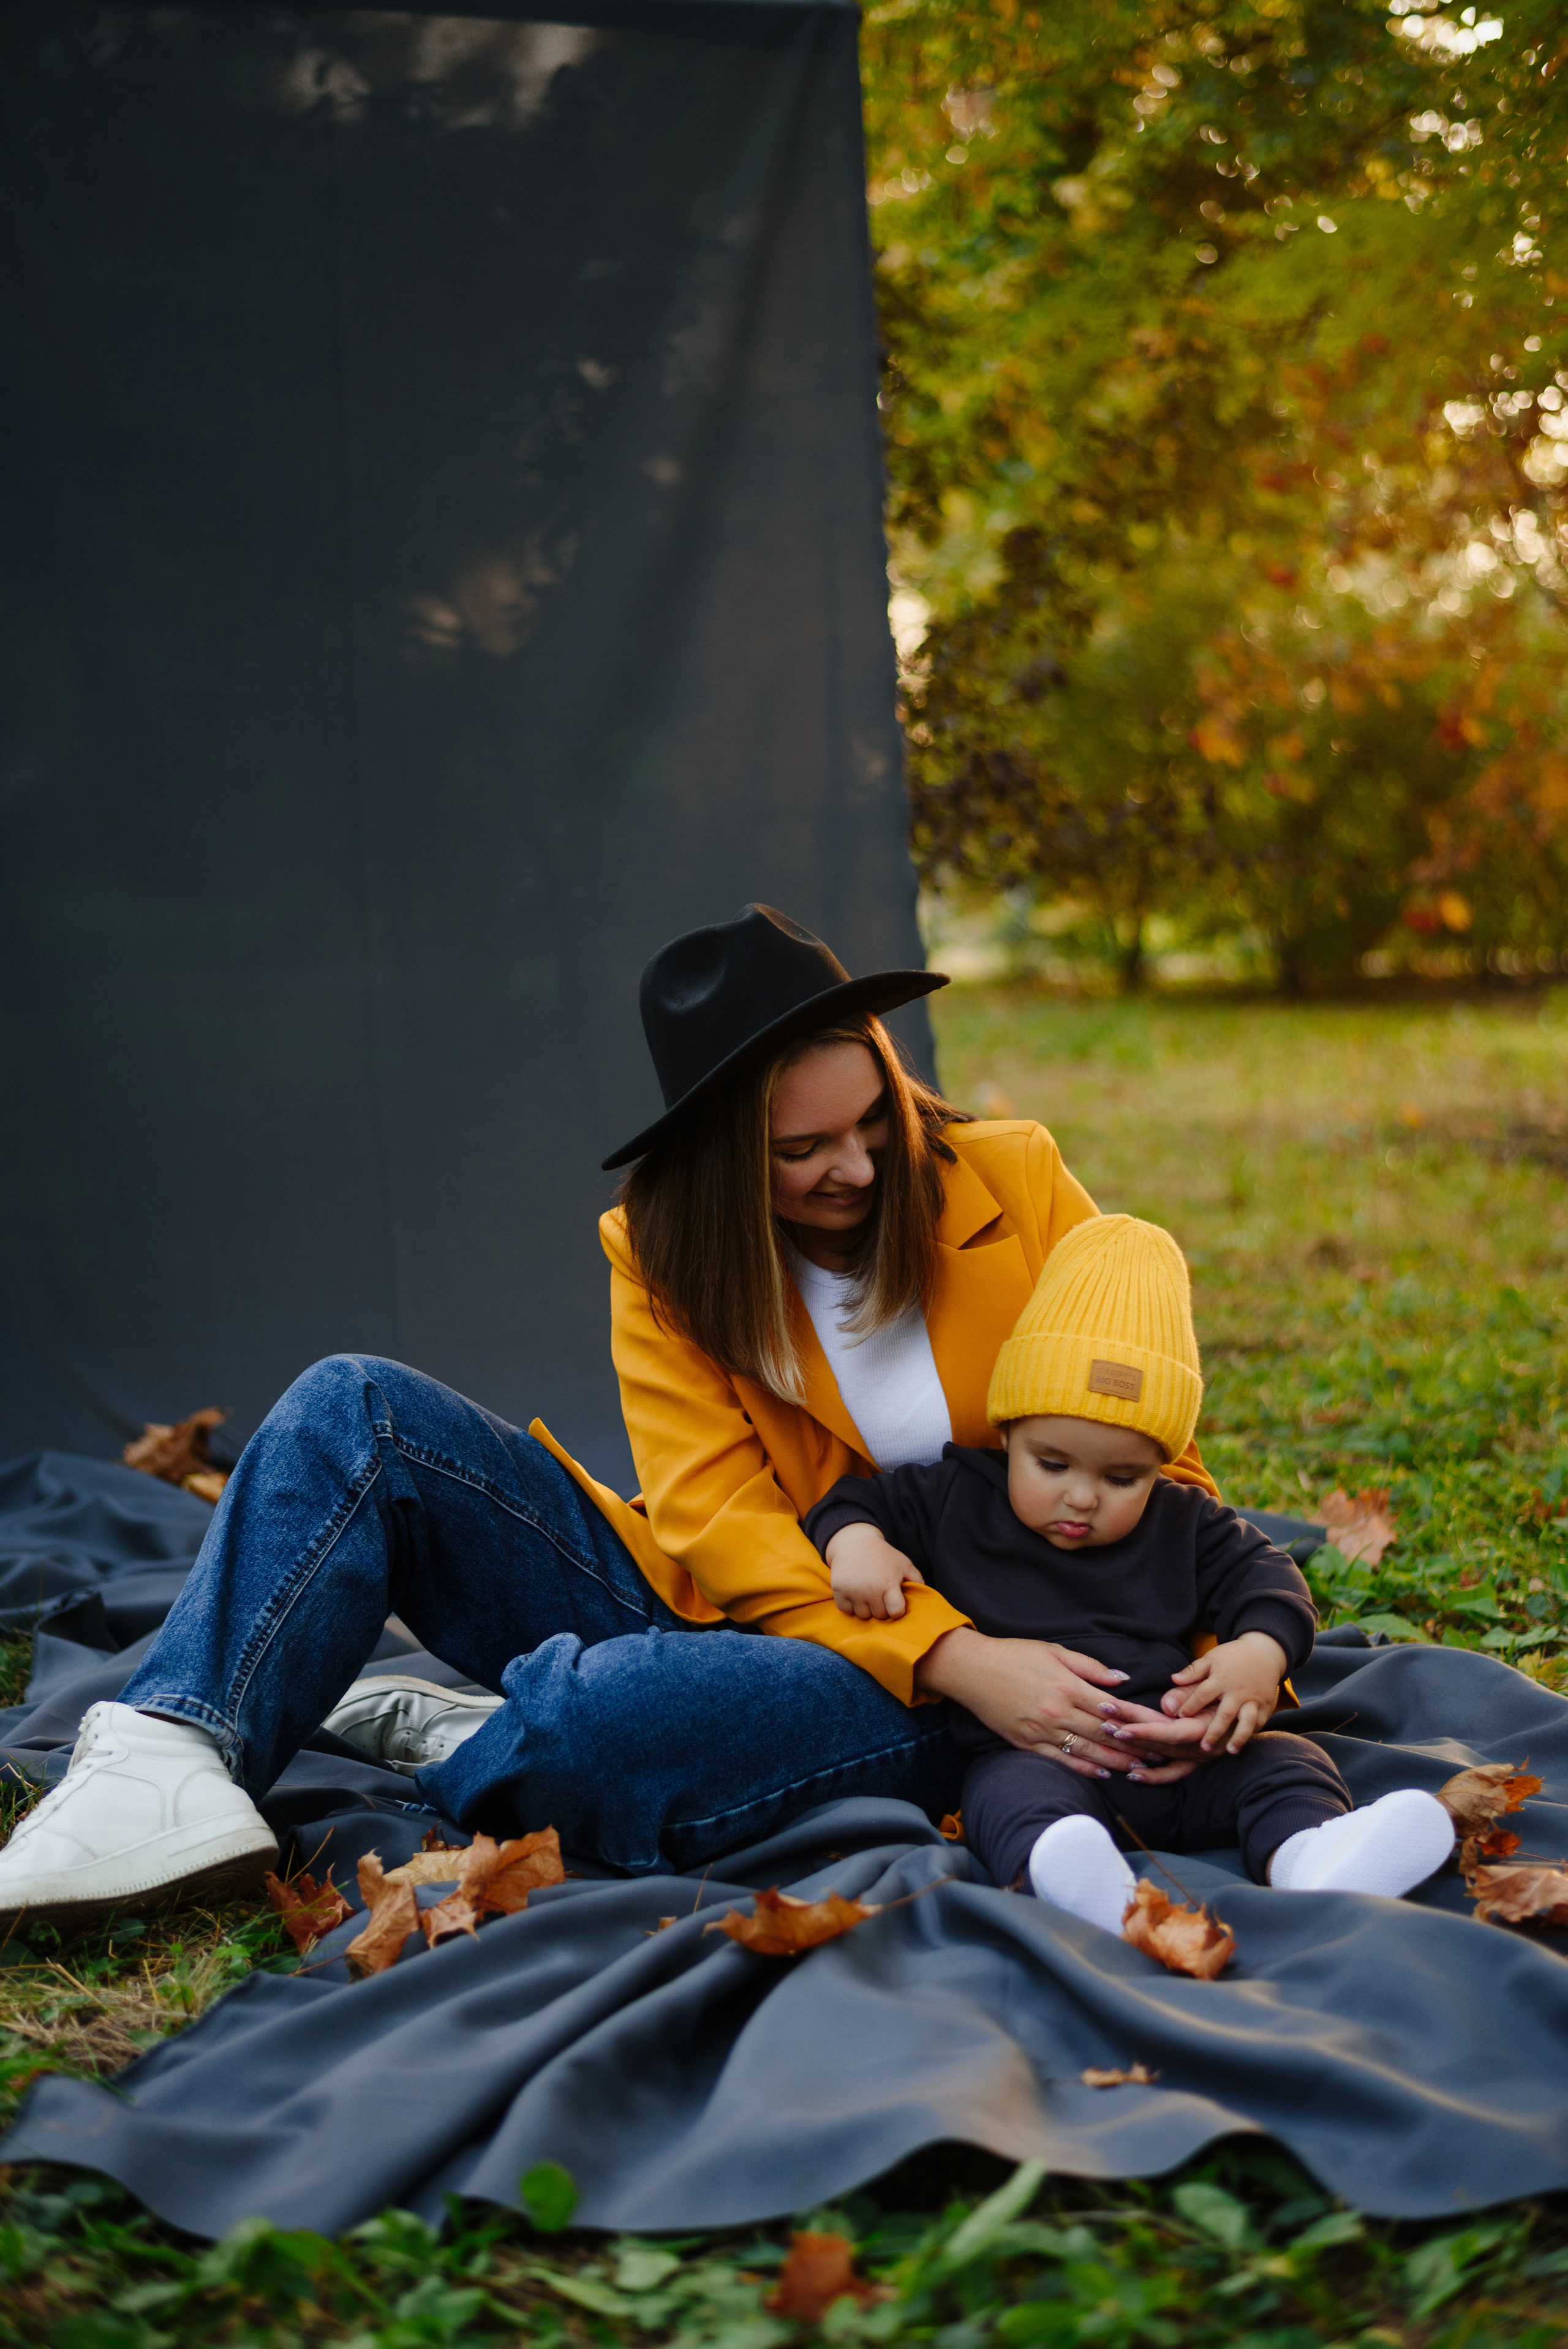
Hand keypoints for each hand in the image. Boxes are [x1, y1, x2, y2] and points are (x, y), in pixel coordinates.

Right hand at [824, 1522, 925, 1620]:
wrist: (854, 1542)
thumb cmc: (882, 1555)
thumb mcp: (903, 1563)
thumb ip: (917, 1579)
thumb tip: (925, 1595)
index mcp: (888, 1584)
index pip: (896, 1612)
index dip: (896, 1610)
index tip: (894, 1602)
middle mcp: (870, 1589)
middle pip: (879, 1615)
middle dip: (881, 1608)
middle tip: (879, 1594)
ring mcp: (853, 1591)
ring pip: (862, 1615)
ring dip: (865, 1608)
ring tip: (866, 1593)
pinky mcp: (838, 1590)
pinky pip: (846, 1610)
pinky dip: (849, 1605)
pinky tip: (854, 1593)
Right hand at [915, 1628, 1192, 1778]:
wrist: (972, 1669)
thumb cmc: (1014, 1655)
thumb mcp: (1054, 1651)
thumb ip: (1090, 1667)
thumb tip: (1122, 1680)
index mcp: (1067, 1686)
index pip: (1112, 1709)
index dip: (1138, 1721)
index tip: (1159, 1728)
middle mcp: (1057, 1712)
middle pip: (1104, 1733)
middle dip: (1134, 1746)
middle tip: (1158, 1755)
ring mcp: (1041, 1730)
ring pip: (1086, 1750)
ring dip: (1115, 1761)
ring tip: (1139, 1769)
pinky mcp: (1027, 1743)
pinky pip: (1060, 1760)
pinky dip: (1083, 1768)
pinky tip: (1101, 1773)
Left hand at [1164, 1631, 1287, 1753]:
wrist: (1264, 1653)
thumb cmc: (1232, 1657)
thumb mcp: (1211, 1659)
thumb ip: (1193, 1671)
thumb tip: (1174, 1679)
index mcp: (1221, 1679)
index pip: (1204, 1694)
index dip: (1191, 1705)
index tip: (1180, 1716)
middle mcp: (1237, 1691)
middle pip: (1225, 1713)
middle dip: (1214, 1731)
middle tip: (1203, 1747)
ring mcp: (1253, 1699)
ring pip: (1246, 1721)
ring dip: (1238, 1737)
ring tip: (1229, 1751)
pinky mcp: (1265, 1705)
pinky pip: (1259, 1722)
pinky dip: (1252, 1733)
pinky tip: (1242, 1744)